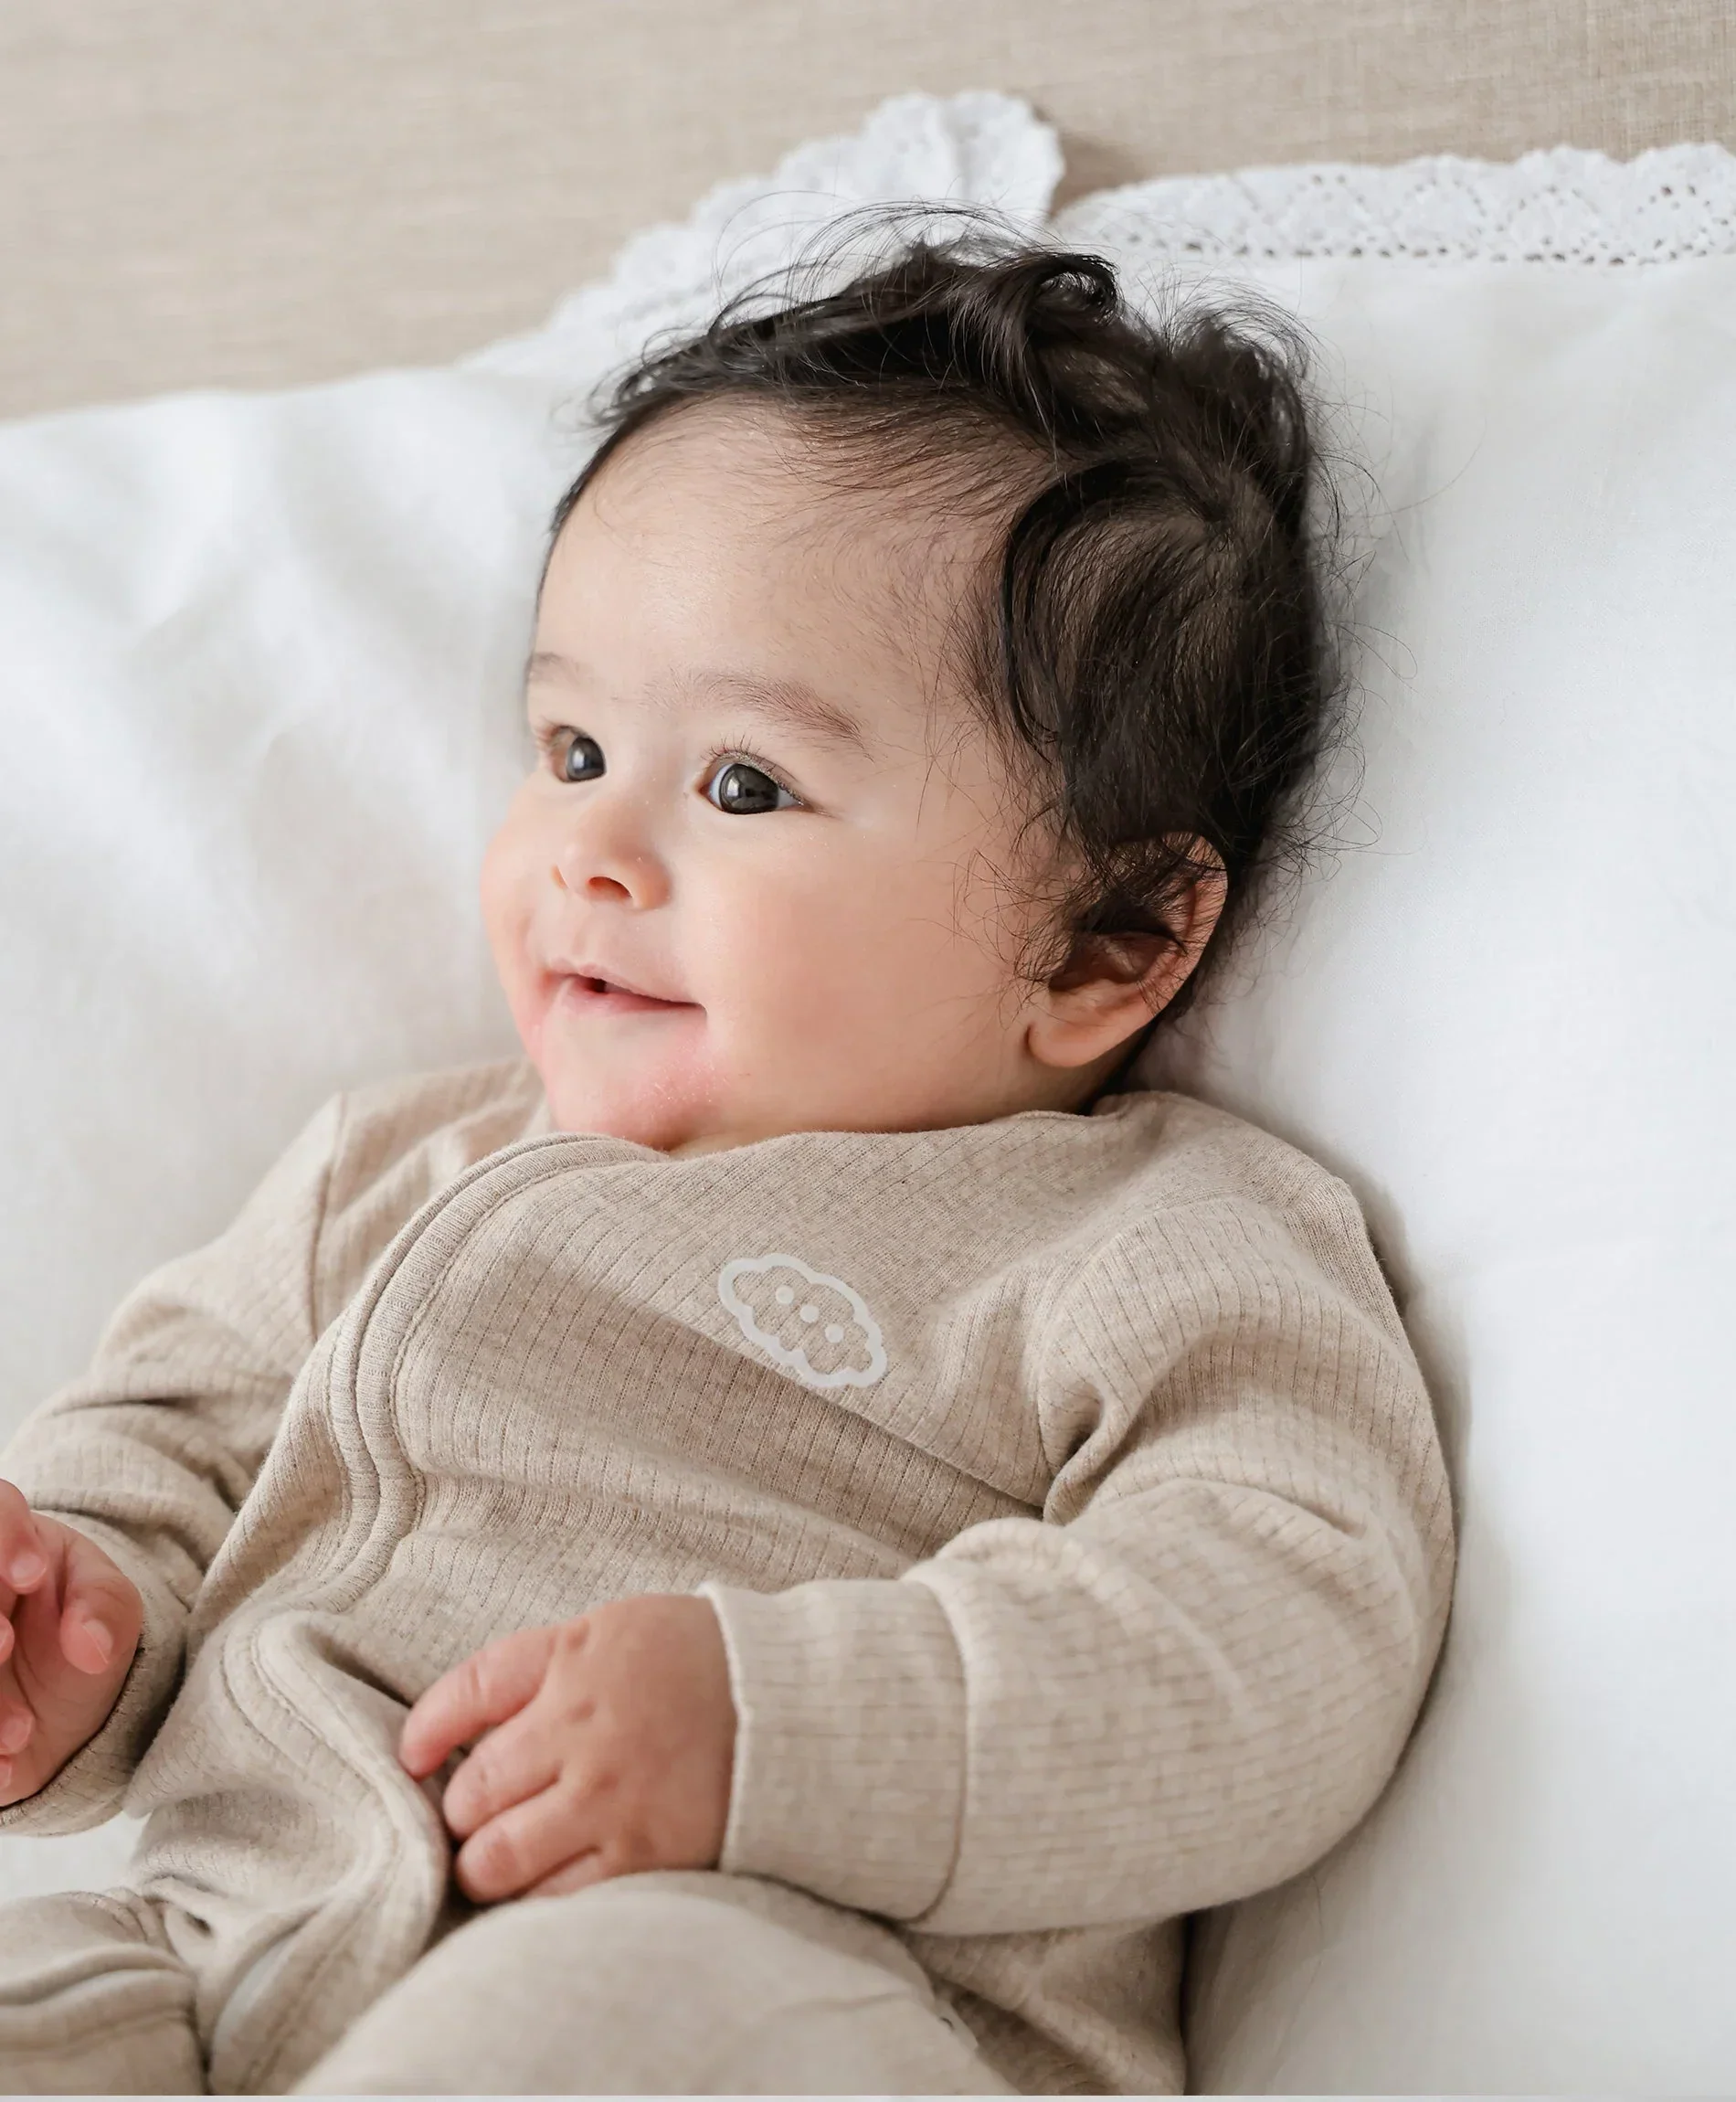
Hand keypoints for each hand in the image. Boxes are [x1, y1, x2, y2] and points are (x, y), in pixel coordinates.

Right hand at [0, 1478, 143, 1806]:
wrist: (72, 1691)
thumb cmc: (87, 1624)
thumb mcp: (113, 1609)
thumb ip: (104, 1610)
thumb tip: (89, 1645)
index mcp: (8, 1541)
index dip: (4, 1539)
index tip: (32, 1575)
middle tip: (4, 1649)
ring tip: (19, 1734)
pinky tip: (3, 1770)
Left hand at [398, 1593, 736, 1904]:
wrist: (792, 1704)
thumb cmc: (694, 1662)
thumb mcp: (612, 1631)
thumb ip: (538, 1669)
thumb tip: (455, 1725)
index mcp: (573, 1659)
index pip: (466, 1692)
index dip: (423, 1731)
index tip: (414, 1758)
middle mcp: (581, 1728)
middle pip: (470, 1792)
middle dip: (464, 1809)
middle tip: (482, 1812)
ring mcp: (609, 1797)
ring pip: (495, 1859)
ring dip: (487, 1863)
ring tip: (504, 1854)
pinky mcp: (641, 1854)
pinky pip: (551, 1898)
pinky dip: (535, 1896)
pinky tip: (548, 1878)